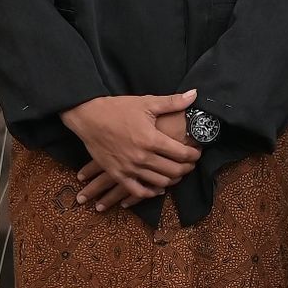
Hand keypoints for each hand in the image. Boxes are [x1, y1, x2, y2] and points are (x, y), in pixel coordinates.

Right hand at [61, 90, 202, 205]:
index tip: (197, 152)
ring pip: (159, 182)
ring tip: (177, 173)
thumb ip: (173, 102)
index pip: (182, 153)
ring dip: (172, 180)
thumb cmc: (118, 108)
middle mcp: (142, 157)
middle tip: (191, 164)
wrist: (89, 117)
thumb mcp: (147, 103)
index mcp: (152, 139)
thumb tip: (195, 94)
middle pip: (173, 170)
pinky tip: (157, 188)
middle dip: (187, 168)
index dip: (194, 155)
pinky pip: (137, 191)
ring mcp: (129, 168)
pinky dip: (150, 193)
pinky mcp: (117, 174)